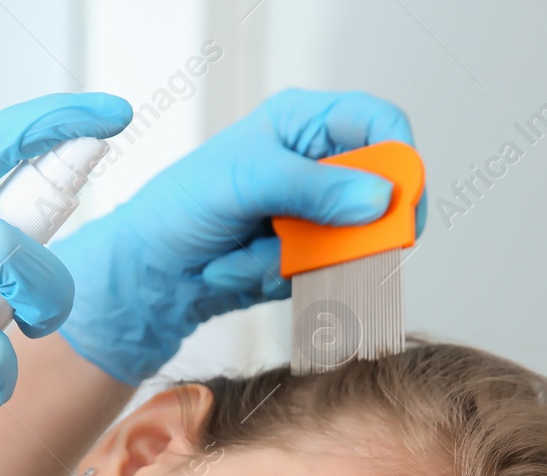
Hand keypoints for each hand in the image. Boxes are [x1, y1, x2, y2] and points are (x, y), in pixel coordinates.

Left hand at [51, 89, 426, 384]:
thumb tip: (378, 198)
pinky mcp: (303, 256)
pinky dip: (276, 280)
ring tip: (237, 254)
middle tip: (304, 246)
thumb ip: (313, 187)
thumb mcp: (245, 183)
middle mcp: (315, 166)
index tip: (398, 201)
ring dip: (291, 261)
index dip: (400, 159)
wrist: (146, 272)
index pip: (380, 125)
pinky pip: (322, 276)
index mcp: (304, 124)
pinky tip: (236, 269)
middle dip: (339, 231)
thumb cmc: (178, 209)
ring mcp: (311, 215)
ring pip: (349, 246)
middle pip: (379, 196)